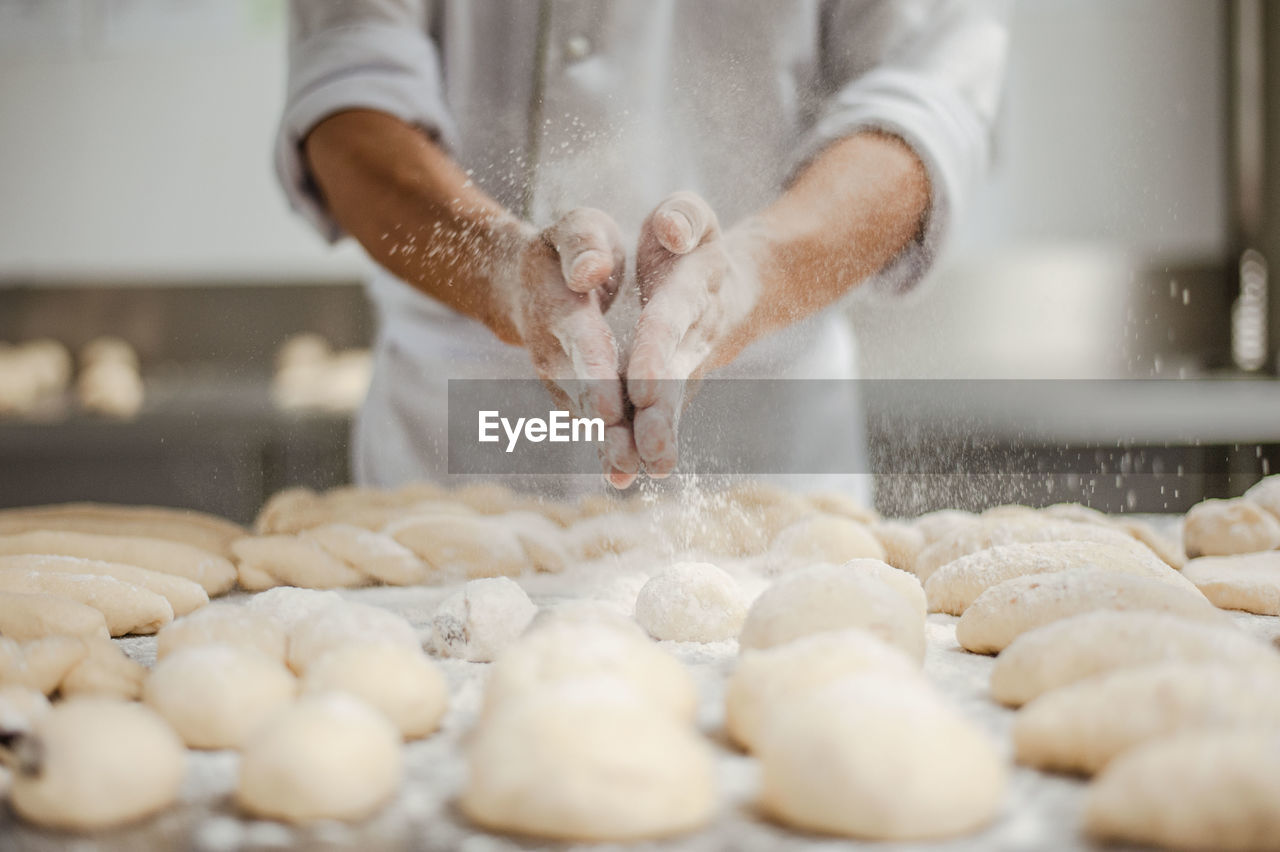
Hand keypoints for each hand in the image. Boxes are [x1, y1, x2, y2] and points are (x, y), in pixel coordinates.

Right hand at [493, 208, 639, 487]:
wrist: (524, 285)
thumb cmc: (560, 252)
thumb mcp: (576, 227)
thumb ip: (584, 243)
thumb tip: (591, 271)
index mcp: (560, 307)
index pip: (579, 341)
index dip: (593, 373)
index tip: (608, 405)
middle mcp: (555, 352)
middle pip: (582, 391)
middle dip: (605, 425)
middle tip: (626, 456)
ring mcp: (561, 379)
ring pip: (587, 415)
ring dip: (608, 445)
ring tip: (630, 473)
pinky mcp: (573, 396)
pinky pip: (593, 422)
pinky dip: (608, 446)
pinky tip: (629, 473)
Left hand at [626, 192, 761, 476]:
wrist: (729, 290)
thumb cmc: (696, 247)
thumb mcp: (691, 216)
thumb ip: (682, 217)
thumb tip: (669, 231)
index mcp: (689, 294)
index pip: (670, 322)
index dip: (657, 351)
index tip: (642, 384)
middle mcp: (690, 340)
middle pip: (673, 378)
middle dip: (658, 413)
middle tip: (647, 447)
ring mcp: (683, 371)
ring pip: (665, 410)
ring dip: (647, 443)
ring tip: (627, 473)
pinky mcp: (670, 392)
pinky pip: (653, 421)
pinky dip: (637, 449)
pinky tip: (618, 477)